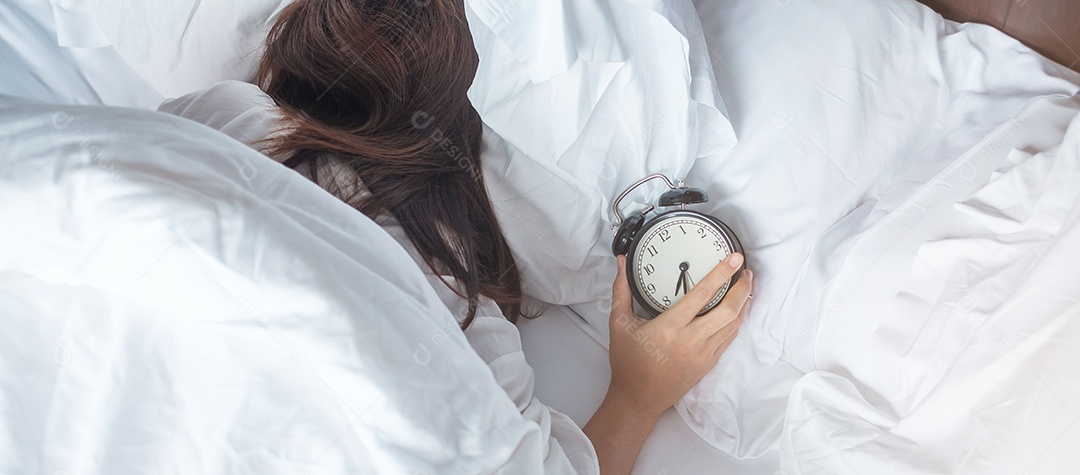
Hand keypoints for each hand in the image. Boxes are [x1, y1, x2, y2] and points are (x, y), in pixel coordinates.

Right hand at [583, 253, 751, 473]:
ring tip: (745, 286)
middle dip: (742, 288)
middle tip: (746, 271)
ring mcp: (703, 353)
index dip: (722, 274)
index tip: (734, 259)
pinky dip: (735, 321)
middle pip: (728, 310)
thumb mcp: (619, 324)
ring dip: (743, 303)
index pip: (703, 294)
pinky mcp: (708, 364)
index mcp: (670, 327)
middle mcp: (691, 340)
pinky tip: (735, 311)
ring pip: (734, 325)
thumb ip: (621, 290)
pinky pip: (728, 338)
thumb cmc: (628, 363)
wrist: (638, 399)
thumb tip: (622, 263)